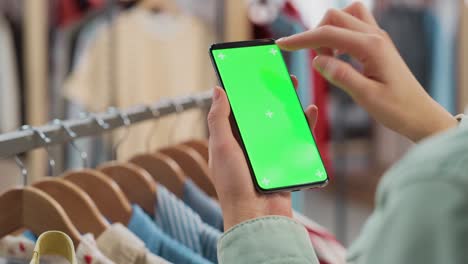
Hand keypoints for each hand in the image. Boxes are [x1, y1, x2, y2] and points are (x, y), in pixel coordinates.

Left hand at [208, 76, 317, 229]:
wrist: (257, 217)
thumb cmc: (234, 185)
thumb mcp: (222, 147)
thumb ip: (219, 119)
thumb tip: (217, 90)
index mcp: (230, 140)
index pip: (236, 110)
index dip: (243, 92)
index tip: (250, 73)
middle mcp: (248, 144)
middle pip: (261, 113)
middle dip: (268, 94)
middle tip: (277, 75)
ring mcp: (267, 152)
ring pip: (279, 123)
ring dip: (287, 105)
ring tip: (293, 86)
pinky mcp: (284, 160)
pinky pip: (295, 139)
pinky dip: (303, 125)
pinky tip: (309, 112)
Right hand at [277, 2, 456, 141]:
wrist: (420, 114)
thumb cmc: (397, 108)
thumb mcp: (366, 96)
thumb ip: (341, 75)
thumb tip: (317, 60)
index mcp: (371, 47)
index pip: (328, 34)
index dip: (302, 39)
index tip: (282, 45)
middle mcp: (375, 36)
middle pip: (335, 17)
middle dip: (315, 35)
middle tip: (316, 62)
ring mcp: (377, 37)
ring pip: (345, 15)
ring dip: (329, 31)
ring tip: (328, 57)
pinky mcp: (377, 44)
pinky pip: (354, 26)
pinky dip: (339, 35)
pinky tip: (339, 56)